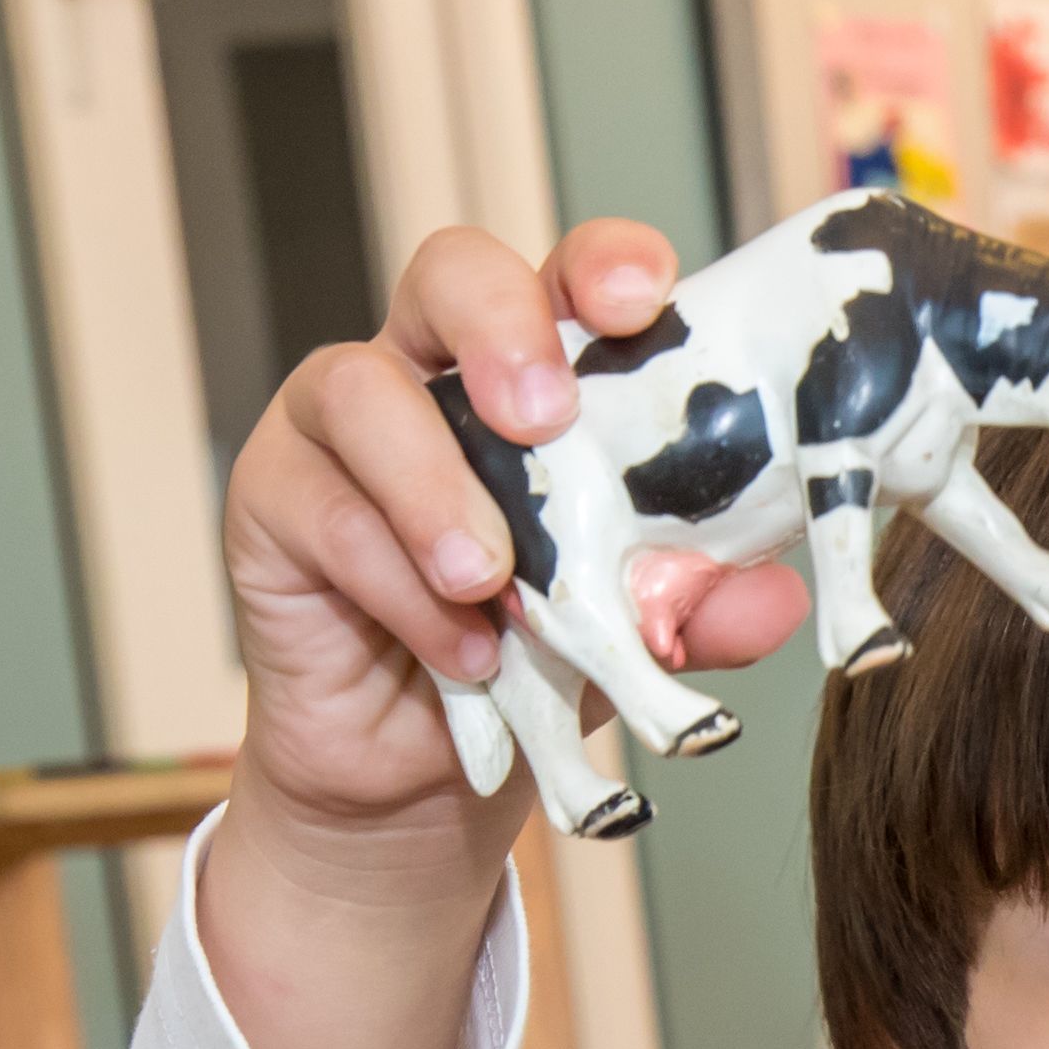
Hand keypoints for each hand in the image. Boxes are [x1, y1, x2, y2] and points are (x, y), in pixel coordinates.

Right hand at [217, 219, 811, 891]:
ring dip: (434, 486)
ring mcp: (339, 429)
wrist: (420, 783)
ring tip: (491, 579)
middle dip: (500, 328)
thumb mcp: (632, 637)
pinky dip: (398, 585)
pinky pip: (322, 512)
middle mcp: (433, 374)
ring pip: (360, 391)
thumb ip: (699, 607)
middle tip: (544, 415)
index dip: (602, 265)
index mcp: (536, 377)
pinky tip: (460, 650)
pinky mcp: (272, 501)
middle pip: (447, 273)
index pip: (566, 281)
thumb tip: (776, 597)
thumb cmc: (533, 668)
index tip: (644, 299)